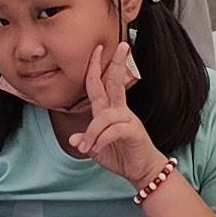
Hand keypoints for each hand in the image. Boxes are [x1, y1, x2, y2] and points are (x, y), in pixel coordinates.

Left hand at [60, 42, 161, 185]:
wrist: (142, 171)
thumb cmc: (120, 156)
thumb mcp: (96, 149)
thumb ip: (86, 141)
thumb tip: (74, 139)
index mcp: (109, 110)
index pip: (100, 84)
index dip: (96, 67)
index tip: (97, 49)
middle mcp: (119, 111)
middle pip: (116, 82)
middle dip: (117, 63)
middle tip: (121, 45)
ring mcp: (128, 120)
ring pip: (104, 116)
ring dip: (92, 132)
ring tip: (86, 147)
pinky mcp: (133, 131)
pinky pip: (113, 130)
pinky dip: (101, 139)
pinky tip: (96, 149)